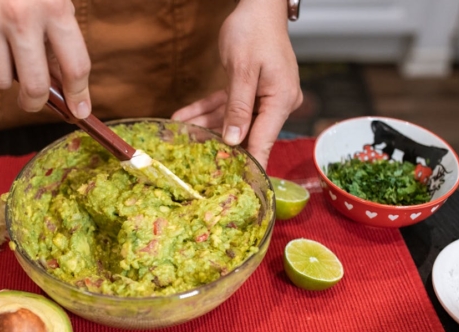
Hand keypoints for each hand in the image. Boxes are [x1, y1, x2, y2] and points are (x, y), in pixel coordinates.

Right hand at [0, 0, 91, 118]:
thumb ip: (58, 35)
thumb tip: (65, 88)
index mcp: (53, 4)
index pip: (75, 65)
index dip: (79, 94)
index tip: (79, 110)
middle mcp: (19, 14)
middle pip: (35, 86)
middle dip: (35, 100)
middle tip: (32, 99)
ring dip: (1, 72)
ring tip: (0, 45)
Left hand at [171, 0, 302, 167]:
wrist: (257, 6)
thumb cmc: (254, 32)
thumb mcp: (242, 69)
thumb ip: (237, 107)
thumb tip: (233, 140)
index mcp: (280, 100)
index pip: (264, 141)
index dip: (249, 165)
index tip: (235, 186)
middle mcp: (275, 102)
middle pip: (246, 133)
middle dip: (216, 145)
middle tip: (192, 160)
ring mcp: (263, 97)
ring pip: (231, 120)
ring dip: (204, 127)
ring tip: (178, 136)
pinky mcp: (249, 90)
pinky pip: (226, 106)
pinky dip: (205, 111)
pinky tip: (182, 117)